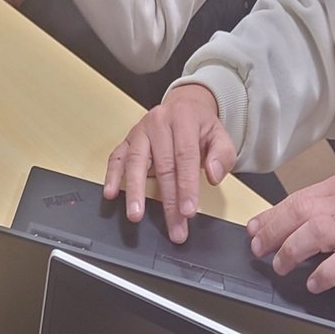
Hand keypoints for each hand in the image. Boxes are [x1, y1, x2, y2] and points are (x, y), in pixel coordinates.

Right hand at [103, 84, 235, 242]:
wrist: (184, 107)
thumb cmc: (200, 126)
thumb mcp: (221, 135)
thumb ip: (223, 155)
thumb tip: (214, 176)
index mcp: (183, 119)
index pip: (185, 157)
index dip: (187, 186)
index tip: (188, 211)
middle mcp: (158, 122)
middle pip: (162, 166)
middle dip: (168, 201)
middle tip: (174, 226)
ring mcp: (139, 131)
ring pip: (135, 162)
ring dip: (135, 192)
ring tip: (136, 214)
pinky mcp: (127, 139)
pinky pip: (116, 158)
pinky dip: (113, 176)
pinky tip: (111, 193)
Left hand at [245, 171, 334, 303]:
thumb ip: (323, 214)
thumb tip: (282, 227)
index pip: (297, 199)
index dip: (271, 216)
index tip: (255, 230)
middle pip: (298, 212)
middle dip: (272, 232)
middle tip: (259, 250)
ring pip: (313, 231)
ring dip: (291, 250)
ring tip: (282, 266)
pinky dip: (322, 273)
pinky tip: (314, 283)